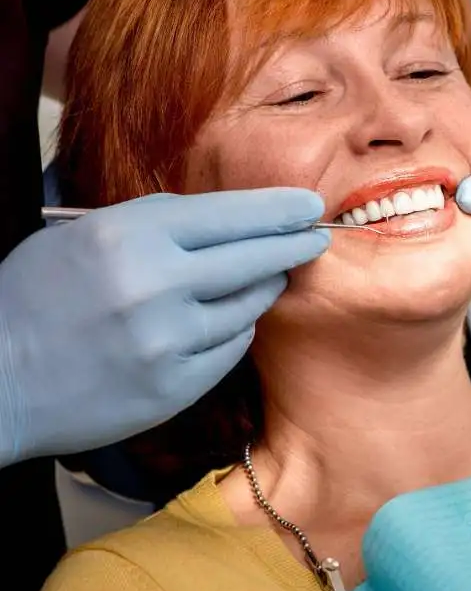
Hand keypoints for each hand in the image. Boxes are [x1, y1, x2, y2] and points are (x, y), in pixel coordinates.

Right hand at [0, 188, 329, 466]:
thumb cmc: (33, 299)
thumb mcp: (82, 237)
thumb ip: (153, 224)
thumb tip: (227, 219)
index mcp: (129, 236)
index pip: (229, 214)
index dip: (277, 209)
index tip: (309, 205)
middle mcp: (155, 285)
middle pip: (254, 257)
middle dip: (293, 245)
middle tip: (316, 237)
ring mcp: (168, 340)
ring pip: (249, 305)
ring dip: (264, 287)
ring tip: (268, 276)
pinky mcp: (175, 386)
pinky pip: (231, 348)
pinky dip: (235, 330)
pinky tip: (228, 321)